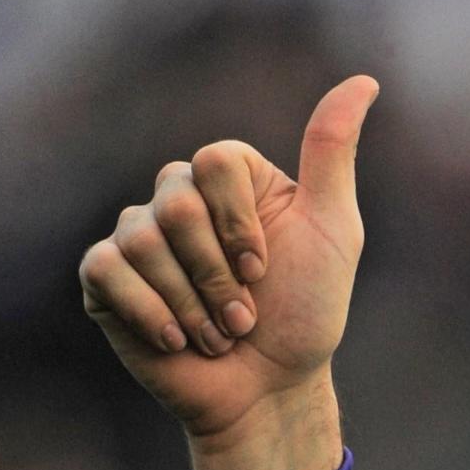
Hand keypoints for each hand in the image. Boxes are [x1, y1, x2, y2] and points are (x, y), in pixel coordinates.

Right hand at [80, 75, 378, 469]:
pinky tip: (177, 339)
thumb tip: (365, 80)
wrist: (269, 389)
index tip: (266, 269)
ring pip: (143, 242)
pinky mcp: (105, 279)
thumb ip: (332, 154)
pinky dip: (152, 312)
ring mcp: (137, 236)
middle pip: (177, 206)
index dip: (242, 225)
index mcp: (228, 178)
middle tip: (245, 314)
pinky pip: (106, 270)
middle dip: (219, 275)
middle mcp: (177, 197)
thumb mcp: (334, 230)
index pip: (217, 162)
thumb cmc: (306, 312)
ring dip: (194, 304)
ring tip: (219, 334)